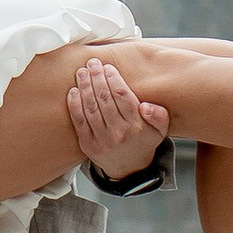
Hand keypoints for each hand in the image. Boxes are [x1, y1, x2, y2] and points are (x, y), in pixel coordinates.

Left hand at [66, 53, 169, 178]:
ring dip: (85, 87)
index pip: (123, 96)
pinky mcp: (88, 144)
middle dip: (97, 78)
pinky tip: (73, 91)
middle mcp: (119, 133)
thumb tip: (145, 106)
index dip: (113, 79)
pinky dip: (75, 105)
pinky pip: (80, 122)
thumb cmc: (142, 141)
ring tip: (82, 72)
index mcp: (136, 126)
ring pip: (91, 108)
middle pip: (105, 99)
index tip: (108, 67)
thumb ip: (159, 115)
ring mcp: (102, 140)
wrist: (129, 168)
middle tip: (92, 64)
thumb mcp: (159, 130)